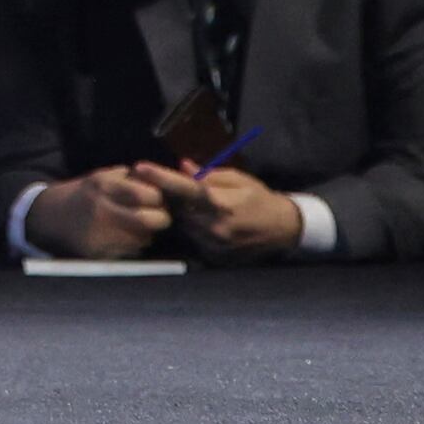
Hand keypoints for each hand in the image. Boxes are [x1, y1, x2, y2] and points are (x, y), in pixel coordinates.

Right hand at [23, 166, 179, 259]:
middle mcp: (101, 210)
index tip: (157, 199)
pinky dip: (134, 245)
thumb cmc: (84, 194)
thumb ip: (129, 178)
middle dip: (161, 219)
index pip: (147, 195)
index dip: (158, 198)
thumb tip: (160, 182)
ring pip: (143, 239)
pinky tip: (124, 238)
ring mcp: (99, 235)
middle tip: (160, 217)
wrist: (52, 218)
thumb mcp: (101, 177)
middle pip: (148, 220)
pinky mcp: (98, 254)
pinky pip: (130, 252)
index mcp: (103, 186)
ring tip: (138, 227)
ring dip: (147, 234)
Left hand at [168, 164, 306, 262]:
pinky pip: (192, 237)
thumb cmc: (259, 198)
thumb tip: (182, 167)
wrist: (283, 229)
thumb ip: (208, 175)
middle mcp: (214, 226)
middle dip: (167, 195)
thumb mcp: (237, 179)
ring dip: (179, 212)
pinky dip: (191, 226)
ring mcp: (213, 244)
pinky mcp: (214, 256)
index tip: (140, 167)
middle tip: (158, 183)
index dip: (161, 178)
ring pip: (182, 224)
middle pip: (177, 208)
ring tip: (184, 201)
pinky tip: (199, 219)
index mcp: (221, 203)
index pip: (184, 188)